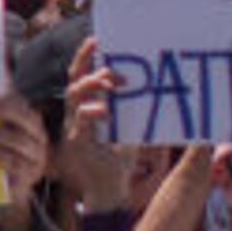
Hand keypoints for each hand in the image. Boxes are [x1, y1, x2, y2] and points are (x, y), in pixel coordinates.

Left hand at [0, 95, 50, 209]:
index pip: (22, 104)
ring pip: (21, 140)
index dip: (5, 98)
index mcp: (29, 122)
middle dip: (3, 109)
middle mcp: (38, 137)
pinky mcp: (29, 175)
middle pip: (28, 118)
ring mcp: (36, 157)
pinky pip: (16, 163)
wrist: (4, 189)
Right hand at [50, 37, 160, 211]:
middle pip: (73, 81)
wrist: (110, 191)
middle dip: (84, 63)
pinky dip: (93, 113)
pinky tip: (105, 110)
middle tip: (102, 53)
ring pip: (73, 97)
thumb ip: (134, 113)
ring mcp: (74, 128)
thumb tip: (158, 94)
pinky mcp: (78, 143)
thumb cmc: (119, 161)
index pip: (81, 77)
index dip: (86, 58)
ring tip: (109, 80)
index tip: (97, 40)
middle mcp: (76, 115)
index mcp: (86, 109)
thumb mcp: (129, 130)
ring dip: (90, 85)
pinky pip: (81, 122)